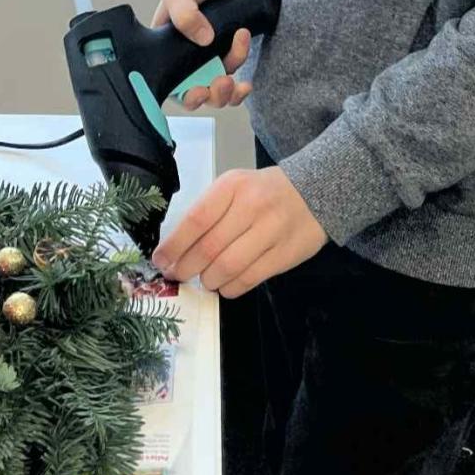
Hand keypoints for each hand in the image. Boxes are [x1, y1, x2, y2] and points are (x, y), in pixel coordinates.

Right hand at [151, 0, 253, 109]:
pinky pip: (234, 82)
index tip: (197, 91)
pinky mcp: (226, 61)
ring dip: (230, 91)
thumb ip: (184, 14)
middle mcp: (186, 65)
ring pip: (218, 92)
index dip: (184, 97)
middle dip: (213, 96)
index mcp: (167, 55)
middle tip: (222, 81)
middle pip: (198, 96)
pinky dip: (241, 87)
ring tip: (239, 72)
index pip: (171, 87)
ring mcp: (208, 65)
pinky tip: (247, 82)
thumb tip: (203, 38)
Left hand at [152, 167, 327, 296]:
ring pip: (228, 267)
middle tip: (176, 275)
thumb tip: (177, 246)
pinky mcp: (285, 254)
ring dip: (208, 280)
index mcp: (232, 186)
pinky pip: (250, 279)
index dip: (174, 245)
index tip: (160, 260)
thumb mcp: (234, 187)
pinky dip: (231, 288)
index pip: (196, 219)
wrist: (315, 191)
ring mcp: (271, 231)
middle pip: (209, 247)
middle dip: (186, 267)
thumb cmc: (263, 191)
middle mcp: (251, 206)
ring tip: (204, 279)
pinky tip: (224, 285)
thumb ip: (209, 211)